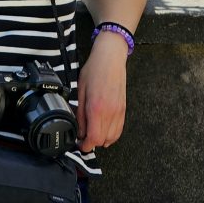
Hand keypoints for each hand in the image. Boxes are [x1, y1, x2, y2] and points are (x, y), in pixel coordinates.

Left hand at [76, 31, 127, 152]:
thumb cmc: (94, 70)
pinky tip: (103, 128)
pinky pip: (119, 129)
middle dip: (91, 143)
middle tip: (83, 137)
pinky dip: (111, 134)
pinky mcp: (124, 109)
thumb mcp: (80, 90)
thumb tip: (79, 129)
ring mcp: (119, 111)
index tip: (80, 144)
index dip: (85, 146)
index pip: (94, 138)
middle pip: (103, 141)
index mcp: (96, 108)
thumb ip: (80, 113)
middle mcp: (110, 112)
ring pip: (112, 138)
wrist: (110, 58)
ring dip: (102, 139)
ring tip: (92, 132)